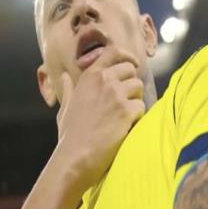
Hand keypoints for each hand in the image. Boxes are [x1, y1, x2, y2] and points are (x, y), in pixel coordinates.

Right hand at [55, 46, 144, 191]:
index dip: (127, 55)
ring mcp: (116, 95)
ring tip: (126, 115)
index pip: (113, 51)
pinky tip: (127, 127)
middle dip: (132, 83)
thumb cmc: (69, 135)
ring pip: (139, 87)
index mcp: (89, 77)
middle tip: (127, 99)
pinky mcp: (126, 111)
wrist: (74, 157)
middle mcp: (103, 81)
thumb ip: (68, 89)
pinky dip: (138, 117)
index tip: (134, 63)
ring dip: (136, 100)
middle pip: (131, 69)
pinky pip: (142, 106)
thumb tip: (64, 77)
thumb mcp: (65, 107)